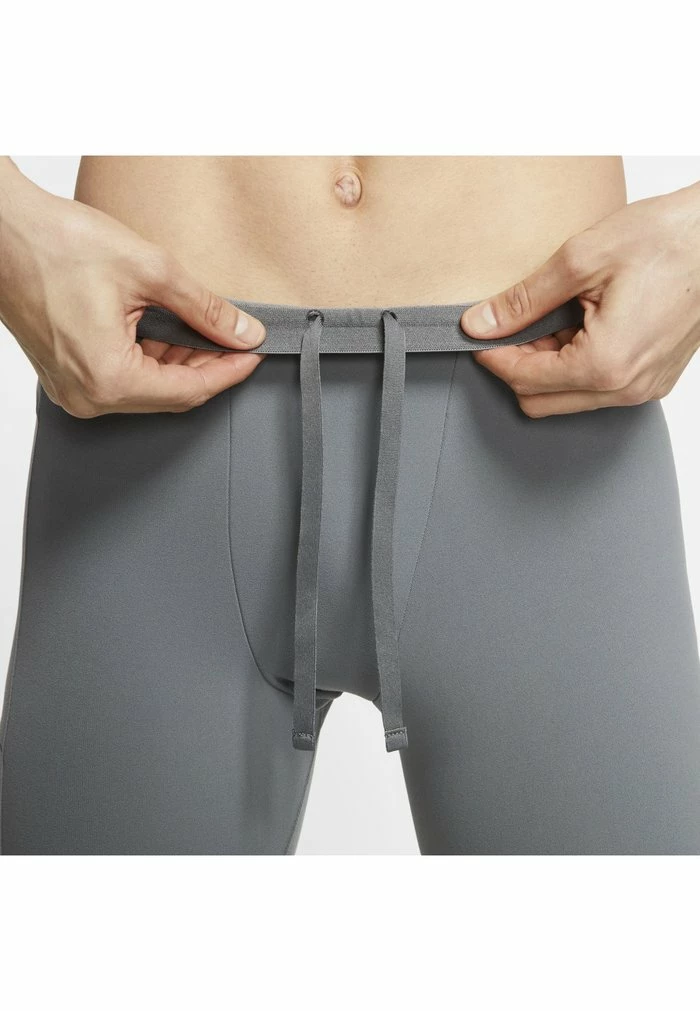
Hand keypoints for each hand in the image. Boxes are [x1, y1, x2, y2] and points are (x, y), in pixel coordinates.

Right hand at [0, 159, 265, 416]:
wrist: (2, 230)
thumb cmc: (57, 243)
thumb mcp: (150, 271)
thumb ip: (206, 309)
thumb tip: (243, 332)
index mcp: (107, 379)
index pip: (190, 391)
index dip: (230, 372)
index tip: (255, 353)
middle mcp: (87, 396)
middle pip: (170, 396)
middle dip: (207, 367)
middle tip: (236, 338)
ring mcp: (72, 390)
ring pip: (148, 389)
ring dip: (180, 362)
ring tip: (203, 328)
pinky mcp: (65, 375)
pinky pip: (122, 380)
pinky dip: (151, 360)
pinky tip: (168, 332)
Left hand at [460, 181, 699, 416]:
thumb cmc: (668, 239)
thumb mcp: (582, 259)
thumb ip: (524, 300)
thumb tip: (480, 323)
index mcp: (606, 364)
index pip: (524, 380)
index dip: (493, 356)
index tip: (480, 332)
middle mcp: (627, 388)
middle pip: (541, 402)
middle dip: (517, 367)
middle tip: (514, 324)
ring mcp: (644, 388)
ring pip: (568, 399)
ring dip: (548, 367)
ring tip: (555, 316)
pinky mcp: (654, 379)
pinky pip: (598, 390)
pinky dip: (577, 366)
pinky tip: (581, 325)